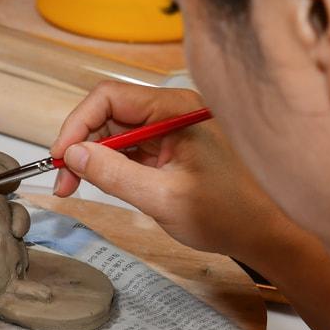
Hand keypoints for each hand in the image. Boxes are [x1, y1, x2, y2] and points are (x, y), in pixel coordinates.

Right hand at [51, 82, 305, 267]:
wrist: (268, 232)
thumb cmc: (229, 214)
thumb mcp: (162, 198)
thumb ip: (114, 174)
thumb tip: (71, 155)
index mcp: (176, 110)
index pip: (109, 97)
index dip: (77, 124)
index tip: (60, 158)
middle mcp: (173, 110)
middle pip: (109, 112)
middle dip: (81, 144)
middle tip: (63, 182)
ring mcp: (173, 128)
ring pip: (117, 130)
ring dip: (93, 157)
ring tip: (76, 188)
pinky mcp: (173, 147)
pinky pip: (132, 146)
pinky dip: (112, 164)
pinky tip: (102, 184)